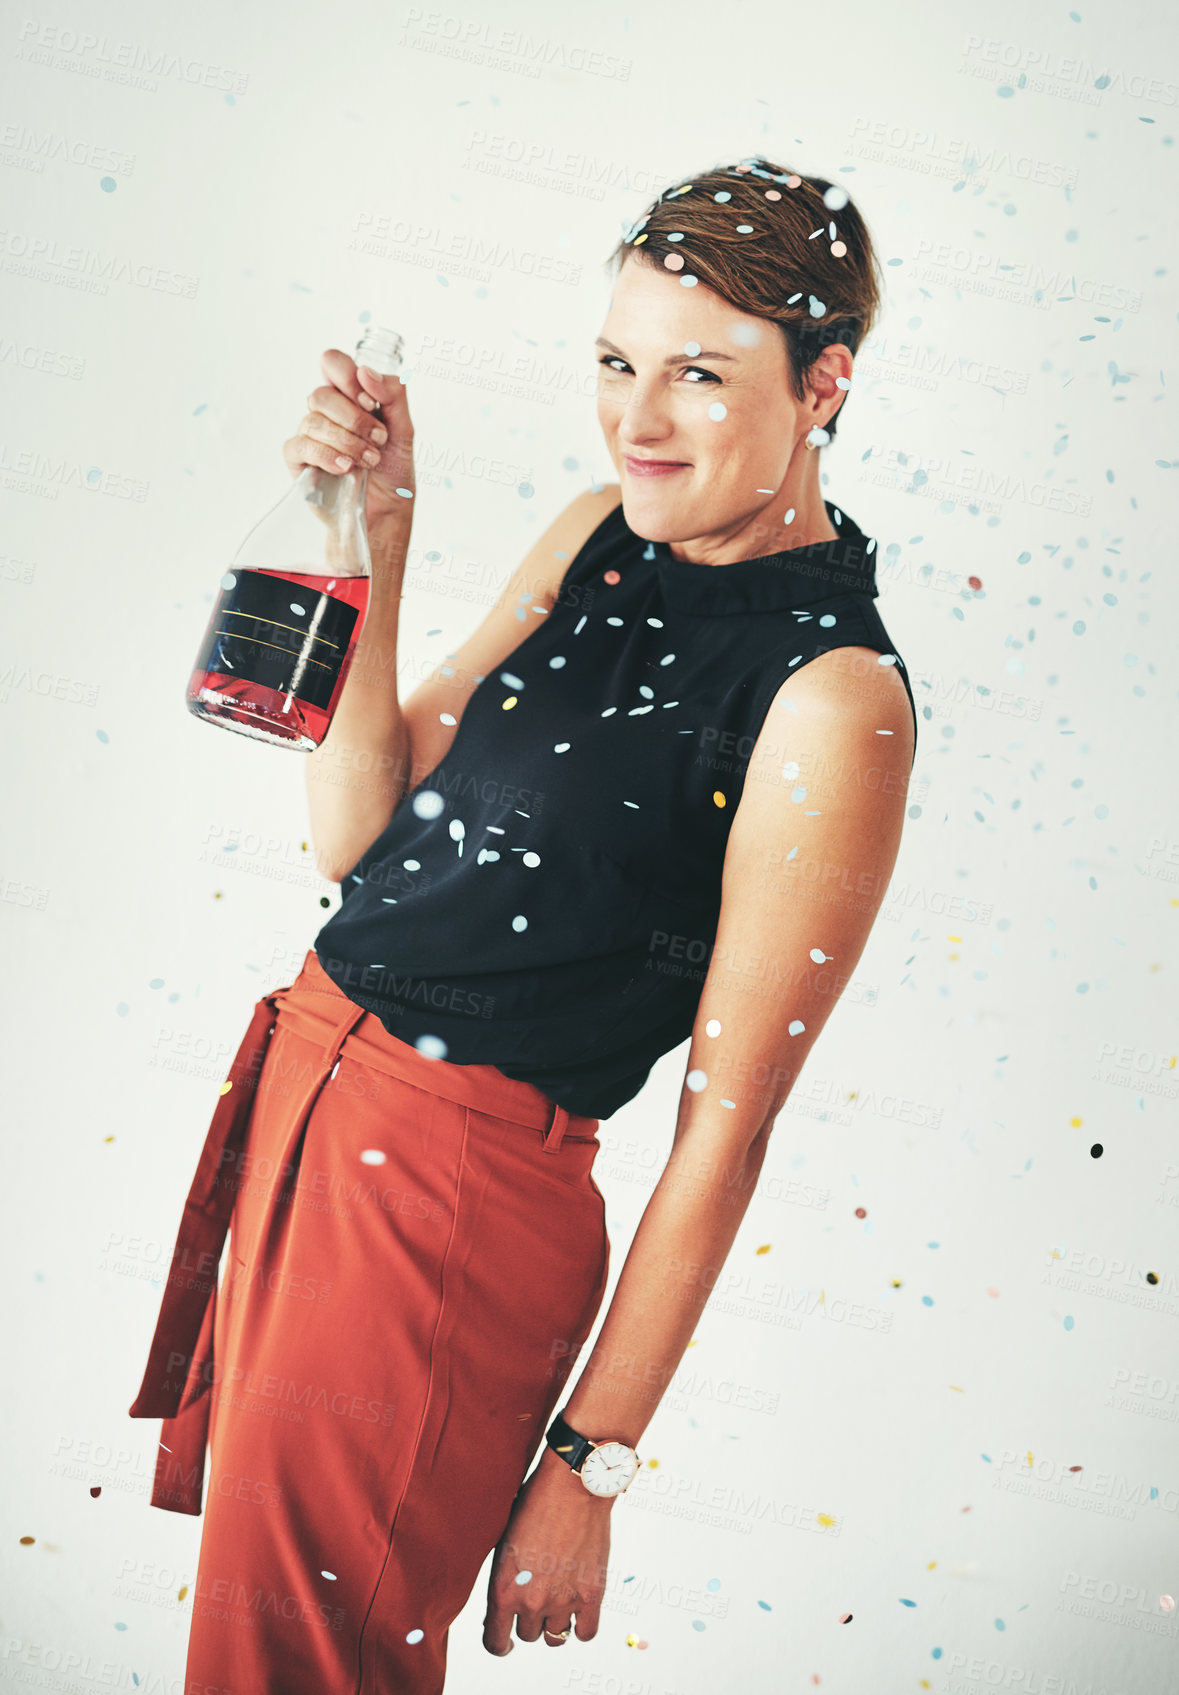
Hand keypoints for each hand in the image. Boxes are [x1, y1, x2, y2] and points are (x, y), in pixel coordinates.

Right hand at [282, 347, 414, 536]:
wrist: (386, 510)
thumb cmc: (392, 469)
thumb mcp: (404, 430)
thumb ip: (394, 395)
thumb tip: (366, 372)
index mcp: (348, 396)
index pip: (332, 363)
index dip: (347, 378)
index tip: (371, 403)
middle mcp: (325, 412)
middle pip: (321, 394)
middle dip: (354, 418)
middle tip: (378, 439)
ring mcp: (310, 434)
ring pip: (313, 421)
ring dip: (347, 441)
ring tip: (370, 461)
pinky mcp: (299, 460)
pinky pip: (301, 445)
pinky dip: (326, 455)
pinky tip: (345, 468)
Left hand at [482, 1449, 612, 1656]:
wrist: (572, 1484)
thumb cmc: (534, 1503)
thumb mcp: (503, 1542)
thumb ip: (503, 1579)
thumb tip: (503, 1610)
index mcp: (503, 1589)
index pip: (494, 1642)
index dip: (499, 1644)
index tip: (505, 1641)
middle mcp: (531, 1601)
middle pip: (527, 1635)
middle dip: (528, 1618)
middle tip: (536, 1594)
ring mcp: (563, 1600)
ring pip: (554, 1637)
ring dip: (553, 1622)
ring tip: (556, 1600)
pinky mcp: (592, 1595)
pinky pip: (585, 1633)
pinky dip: (581, 1625)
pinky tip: (578, 1608)